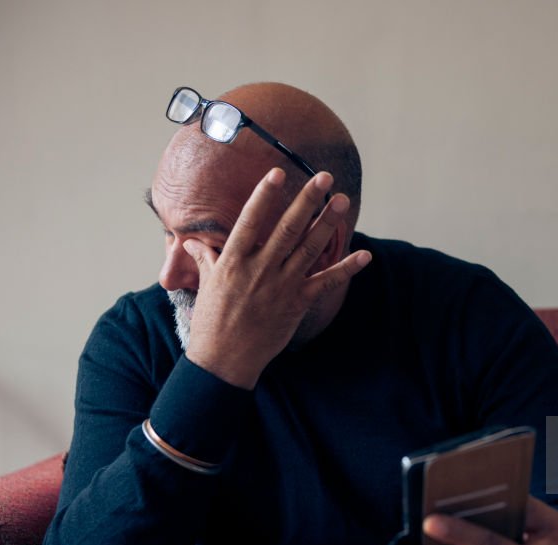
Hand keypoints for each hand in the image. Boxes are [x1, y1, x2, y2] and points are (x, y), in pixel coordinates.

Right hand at [182, 169, 370, 388]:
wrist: (224, 359)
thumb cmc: (212, 320)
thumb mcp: (207, 283)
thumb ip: (206, 257)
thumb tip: (193, 240)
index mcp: (234, 261)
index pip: (250, 220)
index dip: (265, 195)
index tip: (278, 172)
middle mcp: (260, 269)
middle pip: (288, 228)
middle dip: (307, 200)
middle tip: (324, 177)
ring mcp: (281, 287)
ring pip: (309, 249)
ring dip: (328, 224)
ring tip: (342, 201)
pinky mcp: (297, 304)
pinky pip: (326, 283)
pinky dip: (346, 269)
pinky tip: (364, 255)